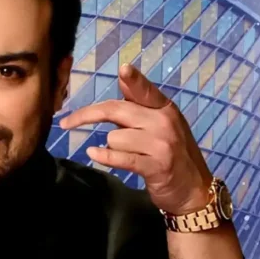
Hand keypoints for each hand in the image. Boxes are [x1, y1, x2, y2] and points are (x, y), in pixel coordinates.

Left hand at [59, 64, 211, 214]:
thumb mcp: (161, 125)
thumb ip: (140, 104)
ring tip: (128, 155)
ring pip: (114, 137)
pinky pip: (120, 157)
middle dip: (86, 116)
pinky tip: (94, 153)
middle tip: (66, 122)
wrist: (194, 190)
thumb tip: (122, 79)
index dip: (133, 79)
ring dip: (112, 146)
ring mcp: (161, 144)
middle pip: (116, 110)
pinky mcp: (156, 166)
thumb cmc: (172, 154)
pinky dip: (104, 156)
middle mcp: (164, 122)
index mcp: (165, 108)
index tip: (123, 68)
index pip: (144, 90)